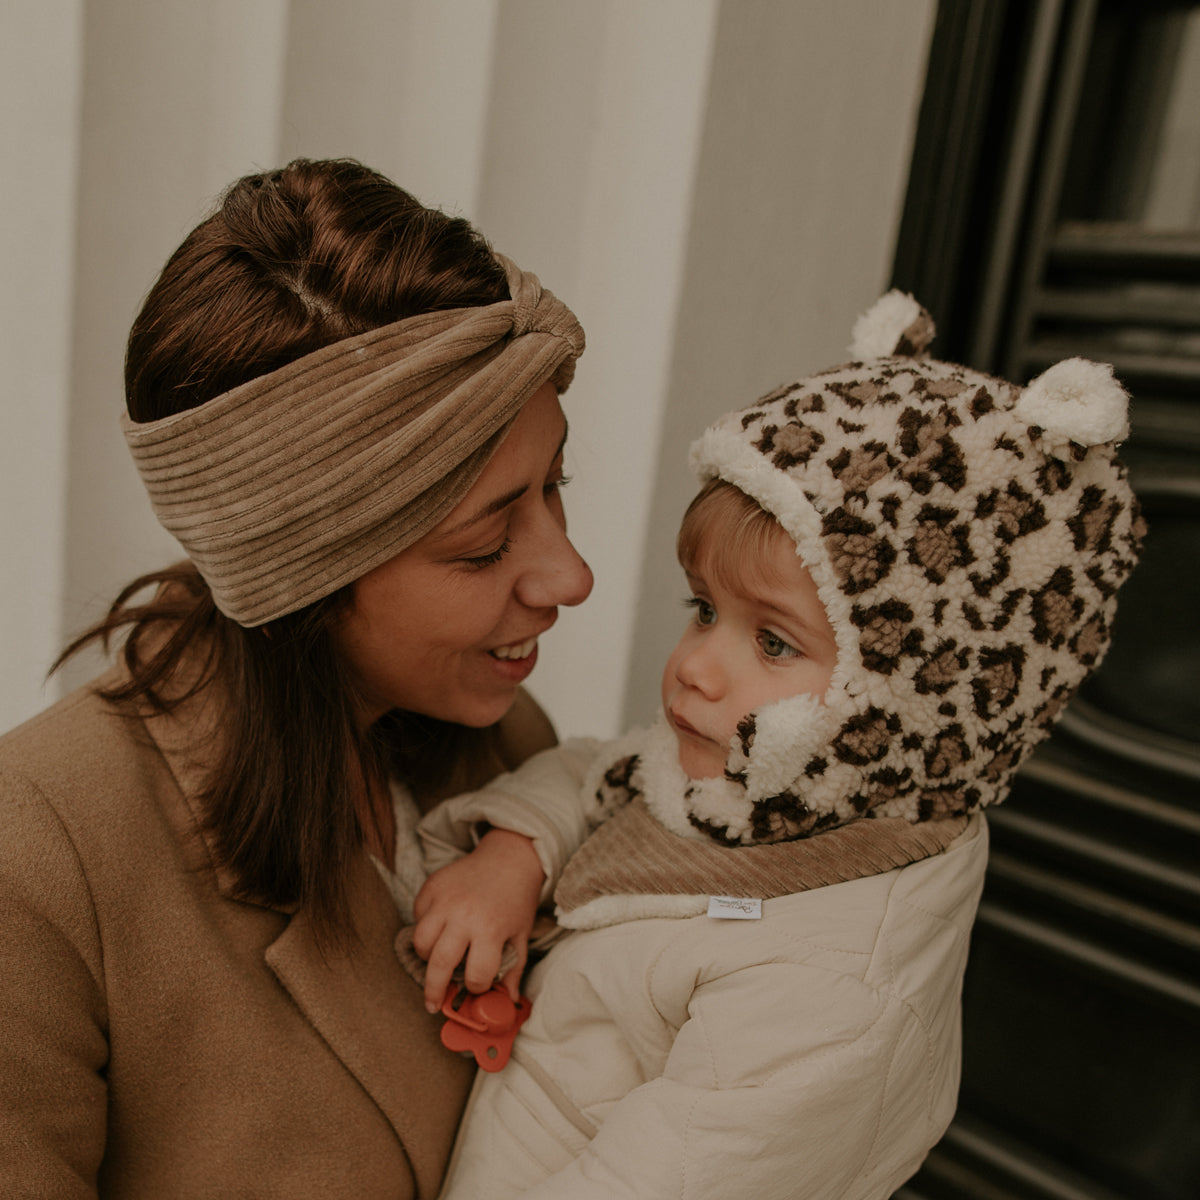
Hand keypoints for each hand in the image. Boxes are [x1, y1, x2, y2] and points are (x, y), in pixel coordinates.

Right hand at [412, 828, 544, 1012]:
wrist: (509, 857)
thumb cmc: (517, 899)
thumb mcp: (521, 935)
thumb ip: (514, 969)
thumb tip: (509, 1002)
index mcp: (490, 929)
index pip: (475, 975)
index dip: (476, 986)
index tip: (477, 985)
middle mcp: (464, 915)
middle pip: (439, 964)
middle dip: (434, 990)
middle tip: (433, 1004)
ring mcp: (444, 899)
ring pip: (420, 941)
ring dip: (426, 957)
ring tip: (437, 959)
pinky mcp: (432, 886)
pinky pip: (418, 916)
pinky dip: (425, 927)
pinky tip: (440, 928)